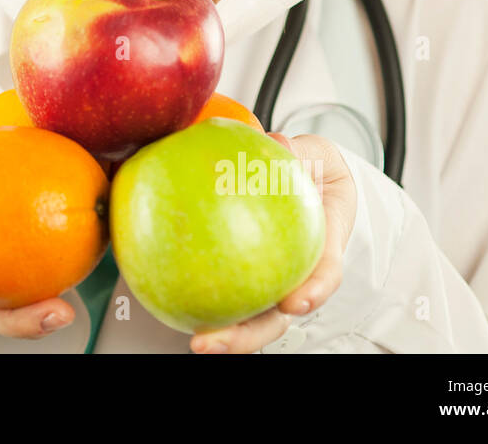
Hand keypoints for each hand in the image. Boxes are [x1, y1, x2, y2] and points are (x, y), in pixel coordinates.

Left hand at [188, 132, 356, 353]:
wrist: (307, 177)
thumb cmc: (313, 172)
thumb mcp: (315, 156)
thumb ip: (299, 152)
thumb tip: (278, 144)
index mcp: (321, 248)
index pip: (323, 274)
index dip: (312, 290)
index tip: (294, 302)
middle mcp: (294, 276)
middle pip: (276, 317)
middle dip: (246, 336)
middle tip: (213, 342)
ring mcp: (268, 284)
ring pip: (248, 319)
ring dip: (223, 336)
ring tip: (197, 343)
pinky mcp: (239, 280)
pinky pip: (216, 289)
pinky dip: (194, 297)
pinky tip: (165, 300)